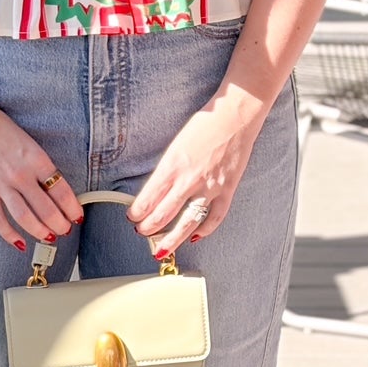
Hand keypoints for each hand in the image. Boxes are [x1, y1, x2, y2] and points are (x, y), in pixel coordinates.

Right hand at [0, 107, 84, 250]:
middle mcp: (21, 174)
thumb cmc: (2, 130)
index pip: (62, 191)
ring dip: (40, 232)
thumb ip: (42, 168)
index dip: (73, 209)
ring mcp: (1, 183)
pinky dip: (9, 235)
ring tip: (49, 238)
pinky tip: (19, 243)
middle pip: (47, 209)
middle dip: (60, 224)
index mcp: (37, 159)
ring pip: (25, 218)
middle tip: (65, 230)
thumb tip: (55, 192)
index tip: (77, 217)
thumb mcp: (30, 145)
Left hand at [127, 100, 263, 253]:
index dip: (137, 212)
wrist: (234, 117)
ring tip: (162, 249)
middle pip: (163, 215)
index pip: (148, 198)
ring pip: (187, 223)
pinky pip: (214, 218)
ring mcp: (210, 187)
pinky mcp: (227, 190)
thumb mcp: (176, 146)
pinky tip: (195, 236)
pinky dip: (204, 231)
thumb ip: (166, 171)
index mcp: (172, 166)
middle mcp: (189, 180)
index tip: (132, 216)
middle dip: (148, 228)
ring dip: (172, 239)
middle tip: (141, 232)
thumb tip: (156, 192)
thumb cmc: (204, 126)